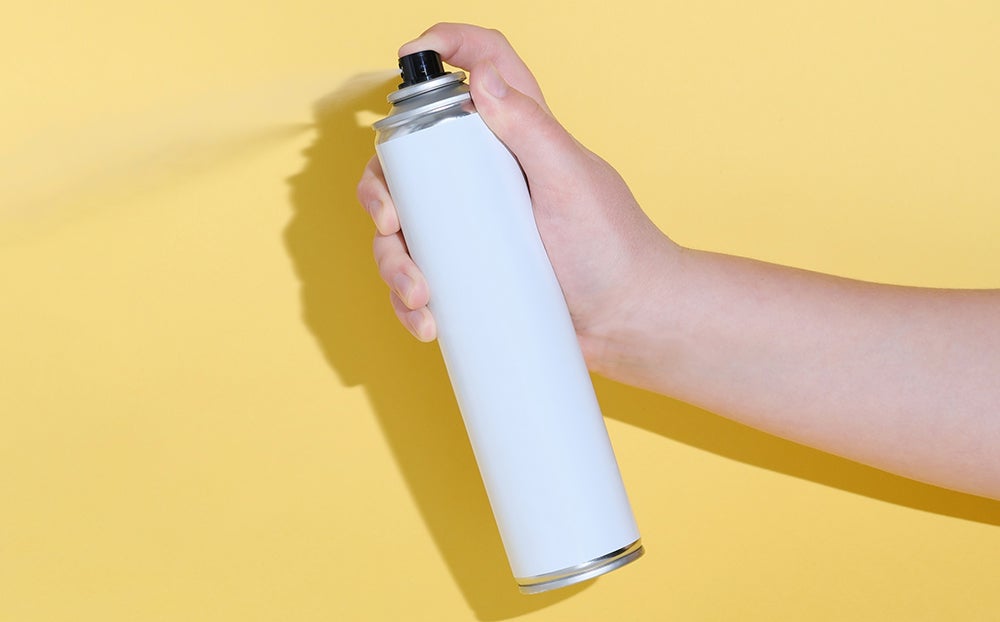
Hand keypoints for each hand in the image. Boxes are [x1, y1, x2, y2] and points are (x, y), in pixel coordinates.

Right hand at [357, 23, 675, 370]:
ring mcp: (476, 227)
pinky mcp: (472, 273)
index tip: (409, 54)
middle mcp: (490, 176)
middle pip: (412, 159)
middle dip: (381, 190)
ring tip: (419, 295)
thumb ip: (532, 127)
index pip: (484, 67)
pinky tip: (427, 322)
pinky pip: (422, 277)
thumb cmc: (614, 248)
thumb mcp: (572, 181)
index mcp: (519, 137)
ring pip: (405, 227)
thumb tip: (481, 79)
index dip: (447, 46)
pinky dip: (410, 301)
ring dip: (393, 262)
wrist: (629, 324)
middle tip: (390, 223)